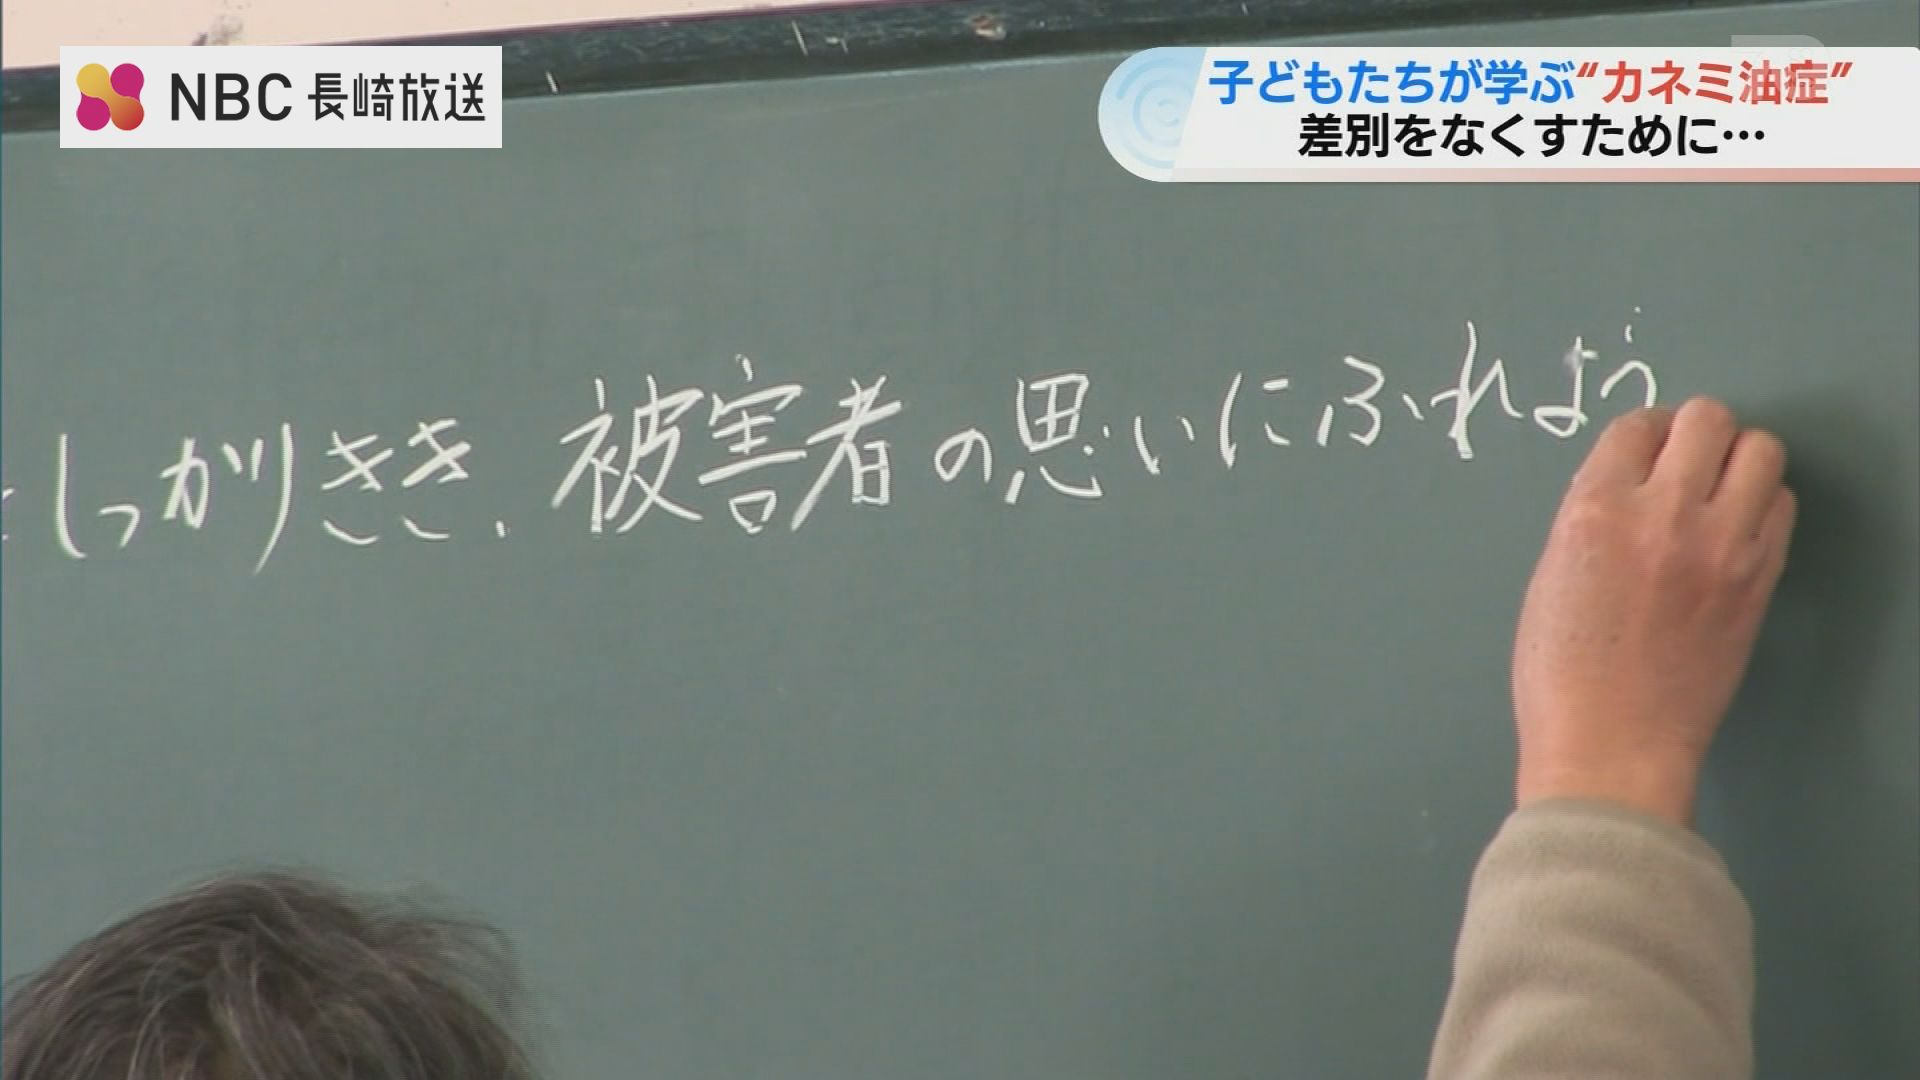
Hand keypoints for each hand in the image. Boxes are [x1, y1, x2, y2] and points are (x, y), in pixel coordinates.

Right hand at [1512, 397, 1795, 823]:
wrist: (1612, 743)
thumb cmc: (1561, 673)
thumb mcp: (1552, 575)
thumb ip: (1592, 517)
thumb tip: (1632, 485)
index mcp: (1595, 509)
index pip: (1636, 425)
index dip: (1642, 435)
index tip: (1645, 455)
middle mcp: (1663, 513)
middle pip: (1707, 418)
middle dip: (1695, 434)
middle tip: (1684, 465)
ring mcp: (1721, 545)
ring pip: (1761, 451)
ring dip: (1739, 461)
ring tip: (1719, 494)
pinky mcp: (1761, 577)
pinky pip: (1782, 505)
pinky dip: (1762, 505)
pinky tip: (1736, 532)